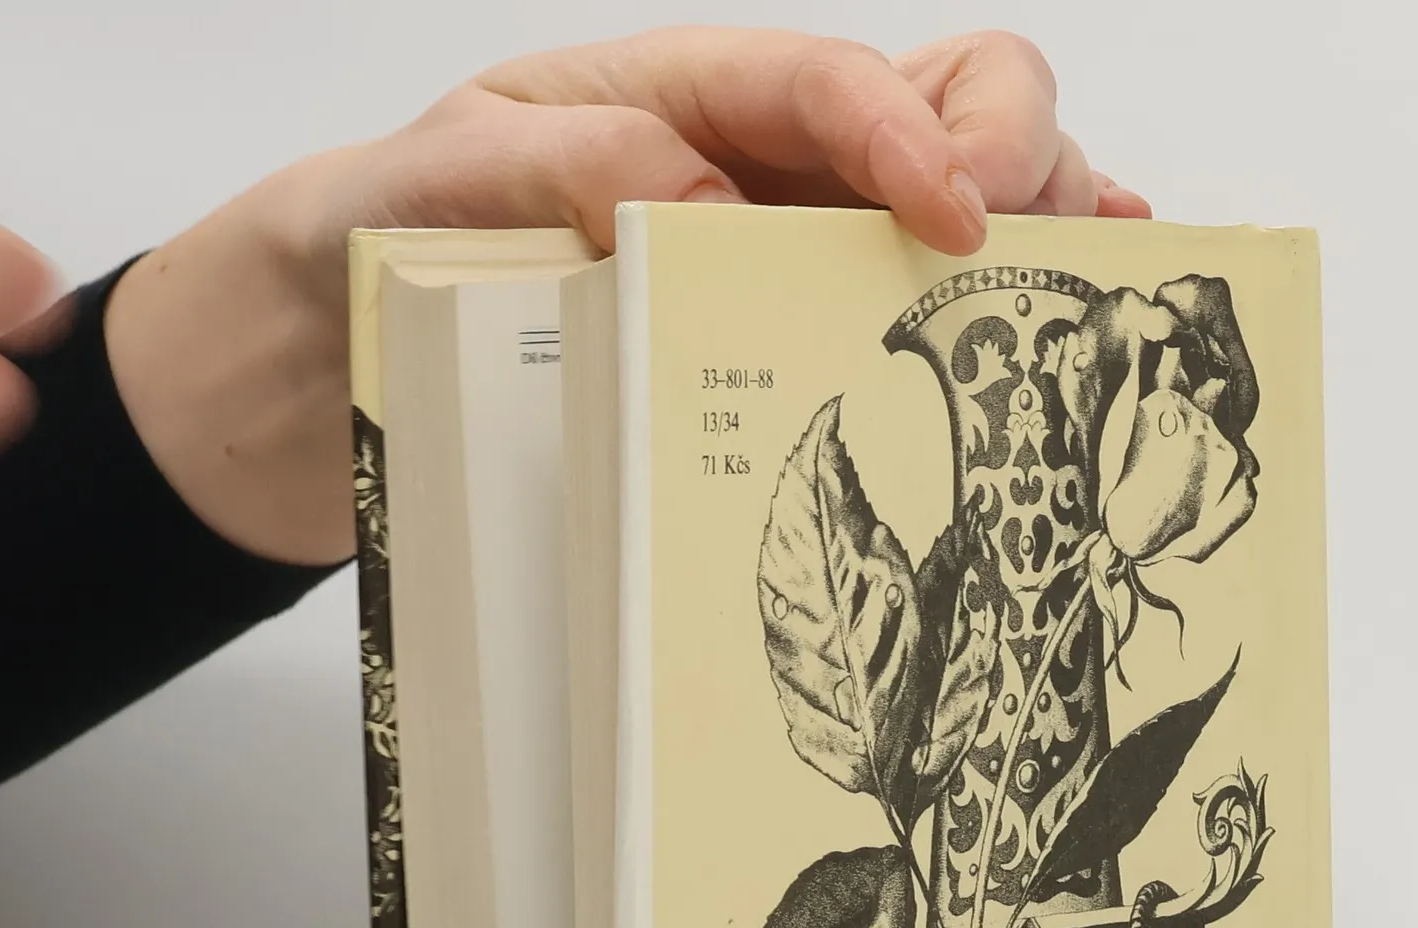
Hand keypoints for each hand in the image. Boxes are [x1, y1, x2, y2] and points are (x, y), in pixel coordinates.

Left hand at [324, 29, 1148, 253]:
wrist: (325, 356)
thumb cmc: (373, 246)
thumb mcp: (423, 190)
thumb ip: (543, 173)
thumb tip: (700, 198)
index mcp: (674, 97)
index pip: (826, 80)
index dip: (910, 132)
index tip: (953, 219)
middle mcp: (752, 158)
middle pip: (938, 104)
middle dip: (1013, 152)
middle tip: (1021, 250)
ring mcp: (782, 244)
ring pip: (961, 194)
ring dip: (1039, 224)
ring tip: (1092, 284)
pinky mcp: (785, 330)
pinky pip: (915, 293)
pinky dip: (1010, 288)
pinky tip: (1075, 295)